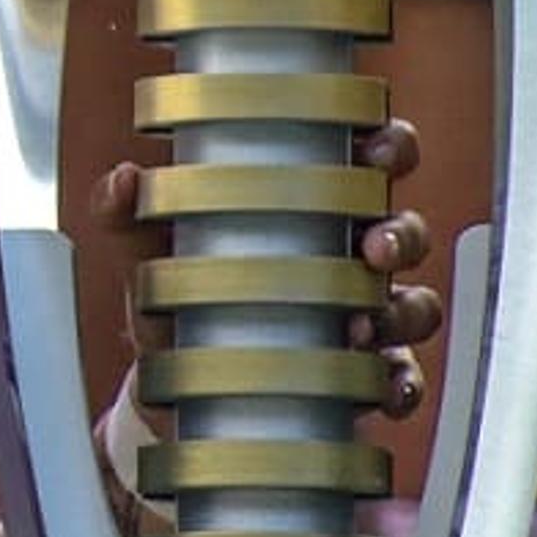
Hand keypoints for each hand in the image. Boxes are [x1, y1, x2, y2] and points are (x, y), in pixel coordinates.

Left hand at [90, 118, 442, 420]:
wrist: (174, 389)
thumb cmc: (175, 298)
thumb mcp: (145, 254)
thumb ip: (125, 214)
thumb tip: (123, 180)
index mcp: (303, 205)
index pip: (364, 160)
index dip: (388, 147)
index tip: (376, 152)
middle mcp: (342, 256)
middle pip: (404, 229)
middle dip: (401, 233)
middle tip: (375, 246)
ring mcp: (359, 316)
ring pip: (413, 304)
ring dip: (402, 310)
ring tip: (362, 323)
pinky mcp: (360, 376)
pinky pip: (402, 377)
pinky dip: (402, 382)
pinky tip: (385, 385)